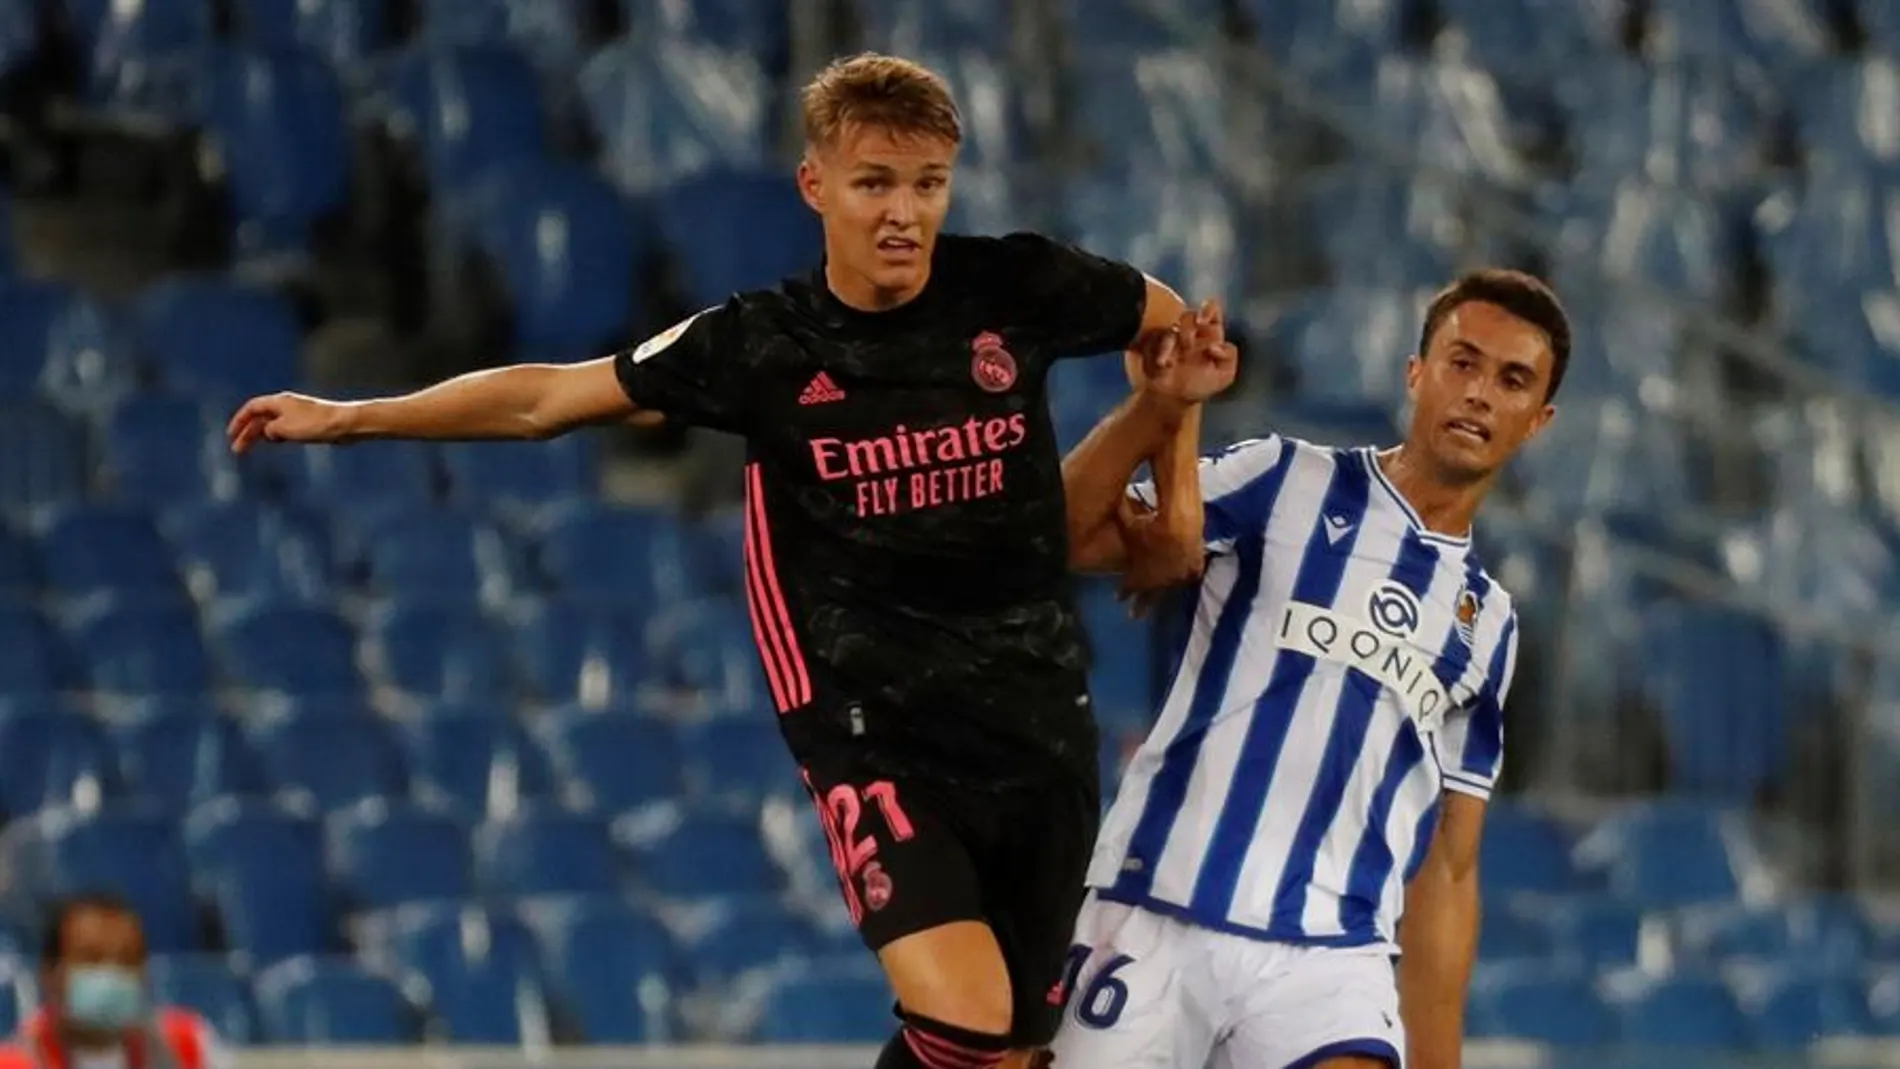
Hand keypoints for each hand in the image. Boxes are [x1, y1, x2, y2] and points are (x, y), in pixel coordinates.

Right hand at [226, 392, 356, 453]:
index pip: (252, 408)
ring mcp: (297, 413)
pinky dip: (276, 435)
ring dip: (260, 435)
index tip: (231, 435)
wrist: (345, 424)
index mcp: (278, 402)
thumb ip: (270, 430)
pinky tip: (275, 442)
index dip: (239, 421)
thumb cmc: (316, 424)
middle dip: (247, 432)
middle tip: (238, 450)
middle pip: (260, 417)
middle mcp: (286, 405)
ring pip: (272, 423)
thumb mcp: (286, 429)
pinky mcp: (308, 423)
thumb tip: (268, 433)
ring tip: (251, 449)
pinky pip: (285, 428)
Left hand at [1114, 496, 1202, 617]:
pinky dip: (1183, 578)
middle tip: (1134, 616)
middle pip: (1147, 598)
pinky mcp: (1193, 570)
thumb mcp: (1128, 526)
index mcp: (1140, 576)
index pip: (1128, 588)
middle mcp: (1158, 582)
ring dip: (1162, 594)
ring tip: (1159, 601)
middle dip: (1140, 606)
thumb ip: (1118, 522)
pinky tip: (1182, 582)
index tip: (1118, 599)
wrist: (1181, 526)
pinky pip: (1187, 578)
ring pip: (1168, 590)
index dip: (1122, 593)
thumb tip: (1110, 512)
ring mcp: (1176, 579)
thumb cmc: (1149, 528)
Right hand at [1140, 300, 1237, 404]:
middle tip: (1188, 345)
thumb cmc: (1198, 387)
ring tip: (1175, 360)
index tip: (1203, 320)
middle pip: (1190, 314)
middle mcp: (1191, 332)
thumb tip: (1215, 345)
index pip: (1212, 311)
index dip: (1208, 309)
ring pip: (1174, 324)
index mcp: (1210, 335)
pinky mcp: (1156, 342)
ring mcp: (1173, 337)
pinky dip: (1163, 349)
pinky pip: (1158, 336)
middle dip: (1190, 327)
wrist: (1172, 400)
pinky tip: (1165, 364)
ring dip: (1176, 340)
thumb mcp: (1224, 375)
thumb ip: (1229, 357)